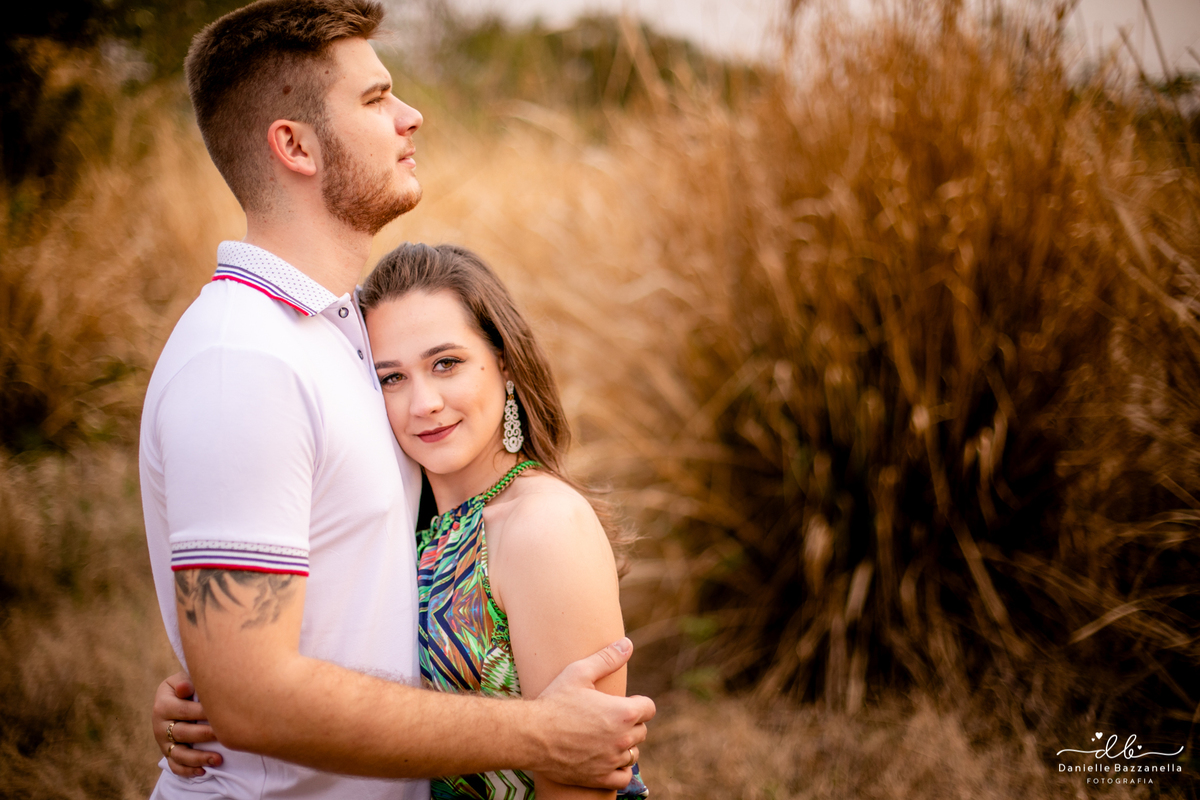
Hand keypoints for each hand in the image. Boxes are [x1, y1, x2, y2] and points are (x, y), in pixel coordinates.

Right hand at [152, 671, 220, 776]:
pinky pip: (174, 766)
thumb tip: (185, 688)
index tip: (222, 714)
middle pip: (182, 733)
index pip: (185, 711)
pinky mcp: (167, 753)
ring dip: (198, 758)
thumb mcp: (182, 679)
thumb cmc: (185, 686)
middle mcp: (160, 725)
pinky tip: (203, 771)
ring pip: (178, 754)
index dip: (203, 713)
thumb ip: (185, 682)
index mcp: (163, 705)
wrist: (173, 697)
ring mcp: (163, 742)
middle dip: (205, 735)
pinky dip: (187, 771)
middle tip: (224, 735)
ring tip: (218, 759)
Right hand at [530, 638, 654, 788]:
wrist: (531, 735)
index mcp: (623, 712)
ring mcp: (612, 760)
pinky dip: (618, 769)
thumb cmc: (554, 702)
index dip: (637, 704)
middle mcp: (622, 738)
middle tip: (607, 719)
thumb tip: (628, 644)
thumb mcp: (579, 673)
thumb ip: (607, 658)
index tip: (623, 703)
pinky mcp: (601, 778)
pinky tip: (605, 759)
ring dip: (624, 746)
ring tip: (604, 738)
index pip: (649, 708)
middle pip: (642, 731)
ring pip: (633, 753)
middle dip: (630, 724)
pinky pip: (623, 777)